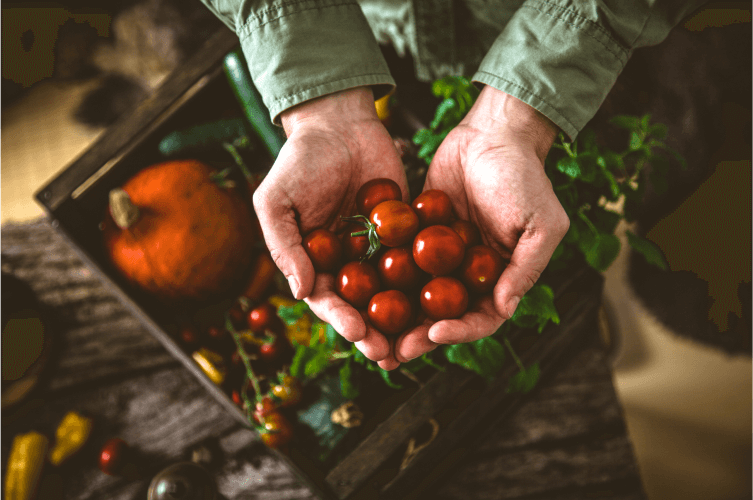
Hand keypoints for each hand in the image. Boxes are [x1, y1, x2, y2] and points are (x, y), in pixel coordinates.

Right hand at [252, 87, 406, 362]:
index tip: (357, 333)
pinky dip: (429, 279)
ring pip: (393, 291)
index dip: (341, 319)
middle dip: (376, 332)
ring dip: (404, 319)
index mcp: (314, 262)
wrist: (339, 124)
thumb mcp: (277, 200)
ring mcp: (377, 249)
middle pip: (362, 305)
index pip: (327, 300)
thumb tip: (300, 291)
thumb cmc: (299, 161)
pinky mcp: (405, 232)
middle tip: (392, 353)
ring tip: (420, 340)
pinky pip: (416, 258)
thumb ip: (284, 245)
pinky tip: (445, 297)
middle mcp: (347, 263)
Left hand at [389, 85, 568, 366]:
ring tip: (371, 332)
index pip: (482, 318)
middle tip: (393, 352)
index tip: (434, 334)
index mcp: (501, 278)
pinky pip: (400, 261)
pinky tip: (360, 290)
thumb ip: (525, 267)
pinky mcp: (418, 235)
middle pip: (444, 316)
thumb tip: (505, 308)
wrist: (492, 134)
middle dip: (419, 336)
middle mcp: (470, 274)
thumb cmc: (524, 177)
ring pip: (417, 296)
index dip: (459, 332)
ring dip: (397, 317)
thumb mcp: (541, 223)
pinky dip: (382, 278)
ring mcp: (442, 257)